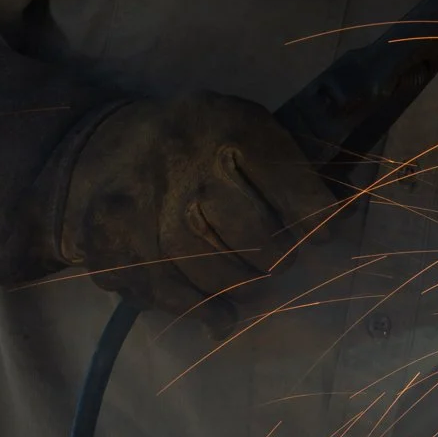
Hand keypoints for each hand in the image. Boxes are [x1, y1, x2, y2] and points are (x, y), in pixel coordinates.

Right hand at [58, 92, 332, 314]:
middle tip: (279, 259)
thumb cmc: (193, 146)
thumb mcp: (244, 130)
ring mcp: (138, 206)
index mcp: (223, 123)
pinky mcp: (111, 246)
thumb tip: (342, 220)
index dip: (317, 219)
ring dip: (242, 286)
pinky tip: (221, 313)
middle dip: (278, 258)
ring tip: (249, 279)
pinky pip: (172, 295)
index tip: (322, 234)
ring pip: (213, 272)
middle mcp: (179, 160)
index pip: (291, 184)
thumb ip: (293, 169)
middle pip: (254, 236)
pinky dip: (205, 310)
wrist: (95, 151)